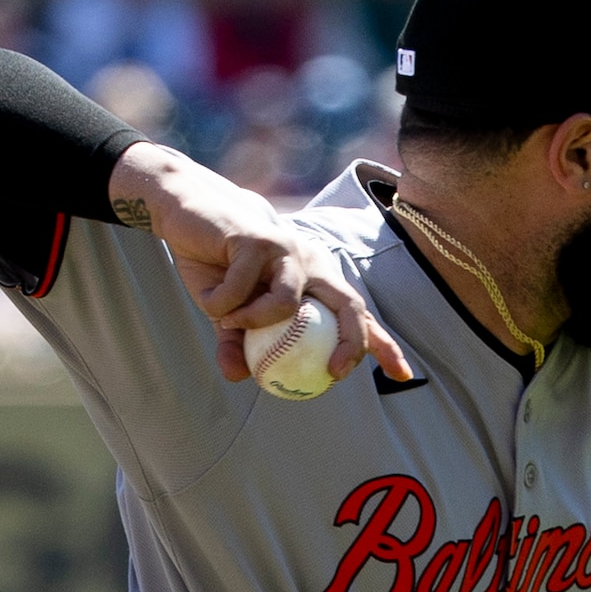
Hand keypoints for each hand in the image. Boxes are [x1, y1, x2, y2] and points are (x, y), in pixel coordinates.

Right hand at [109, 142, 418, 390]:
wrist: (186, 213)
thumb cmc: (215, 262)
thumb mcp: (227, 311)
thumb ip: (236, 344)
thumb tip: (238, 378)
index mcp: (314, 277)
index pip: (355, 313)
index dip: (383, 344)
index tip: (403, 375)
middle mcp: (311, 261)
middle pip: (348, 304)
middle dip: (352, 341)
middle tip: (334, 372)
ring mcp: (288, 248)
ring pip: (286, 304)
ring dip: (253, 322)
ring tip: (228, 320)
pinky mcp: (259, 239)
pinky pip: (241, 292)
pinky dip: (222, 305)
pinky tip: (211, 296)